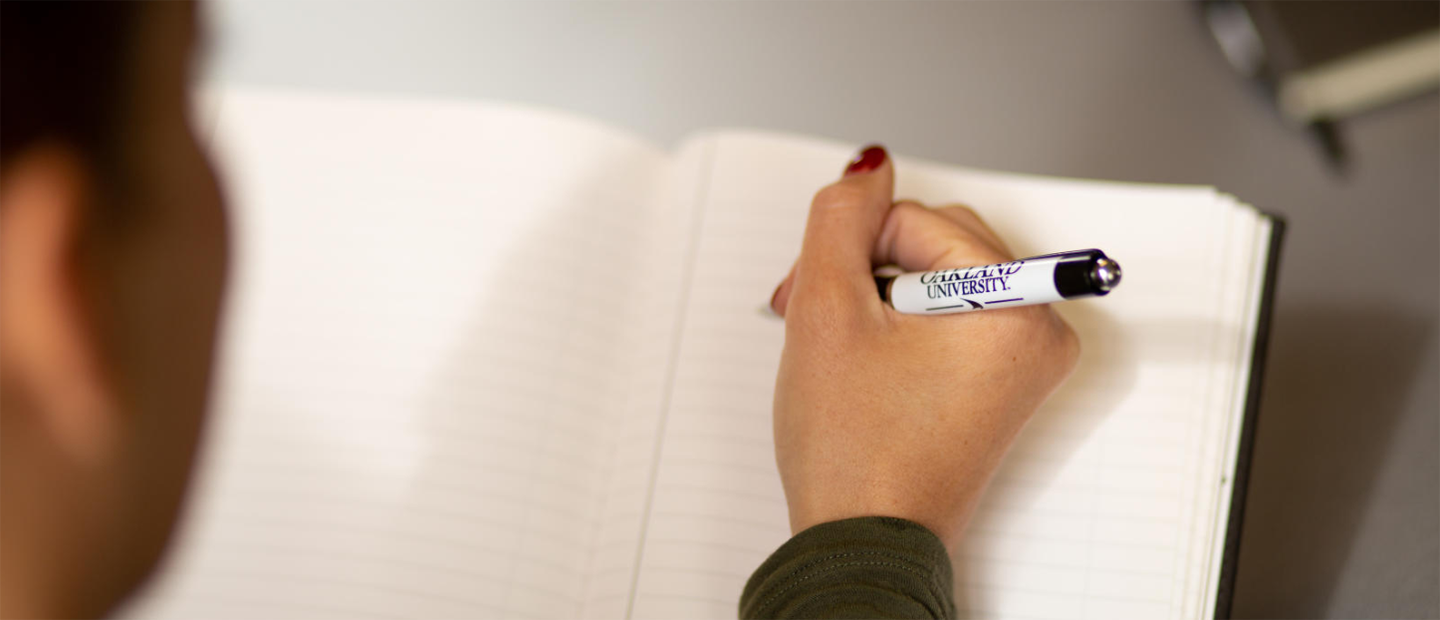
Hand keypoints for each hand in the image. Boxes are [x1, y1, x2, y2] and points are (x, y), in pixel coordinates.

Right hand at [769, 145, 1078, 549]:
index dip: (850, 251)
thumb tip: (866, 169)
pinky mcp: (1005, 381)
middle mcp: (1039, 328)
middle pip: (937, 241)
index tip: (814, 299)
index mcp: (1015, 307)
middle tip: (818, 321)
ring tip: (842, 350)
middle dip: (866, 269)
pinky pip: (952, 316)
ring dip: (877, 296)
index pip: (917, 220)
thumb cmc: (854, 453)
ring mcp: (1025, 359)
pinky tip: (868, 362)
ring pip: (938, 276)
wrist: (863, 544)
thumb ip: (840, 219)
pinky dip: (901, 325)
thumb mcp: (826, 312)